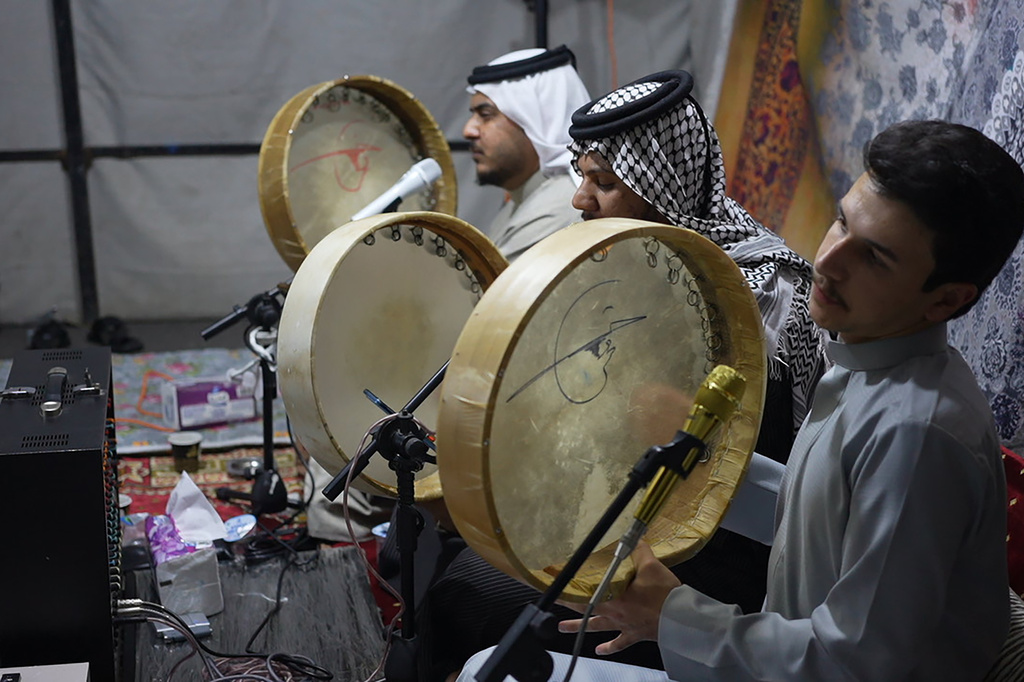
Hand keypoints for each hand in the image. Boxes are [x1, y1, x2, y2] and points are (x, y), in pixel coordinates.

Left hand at [558, 541, 679, 654]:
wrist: (681, 619)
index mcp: (615, 598)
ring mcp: (624, 625)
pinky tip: (600, 650)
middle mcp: (615, 613)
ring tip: (563, 628)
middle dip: (570, 606)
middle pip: (586, 610)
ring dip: (579, 627)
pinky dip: (609, 647)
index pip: (586, 593)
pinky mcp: (635, 634)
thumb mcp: (652, 567)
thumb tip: (636, 538)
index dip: (570, 589)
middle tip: (555, 602)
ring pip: (596, 627)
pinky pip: (619, 643)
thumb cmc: (664, 595)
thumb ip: (640, 552)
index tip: (557, 585)